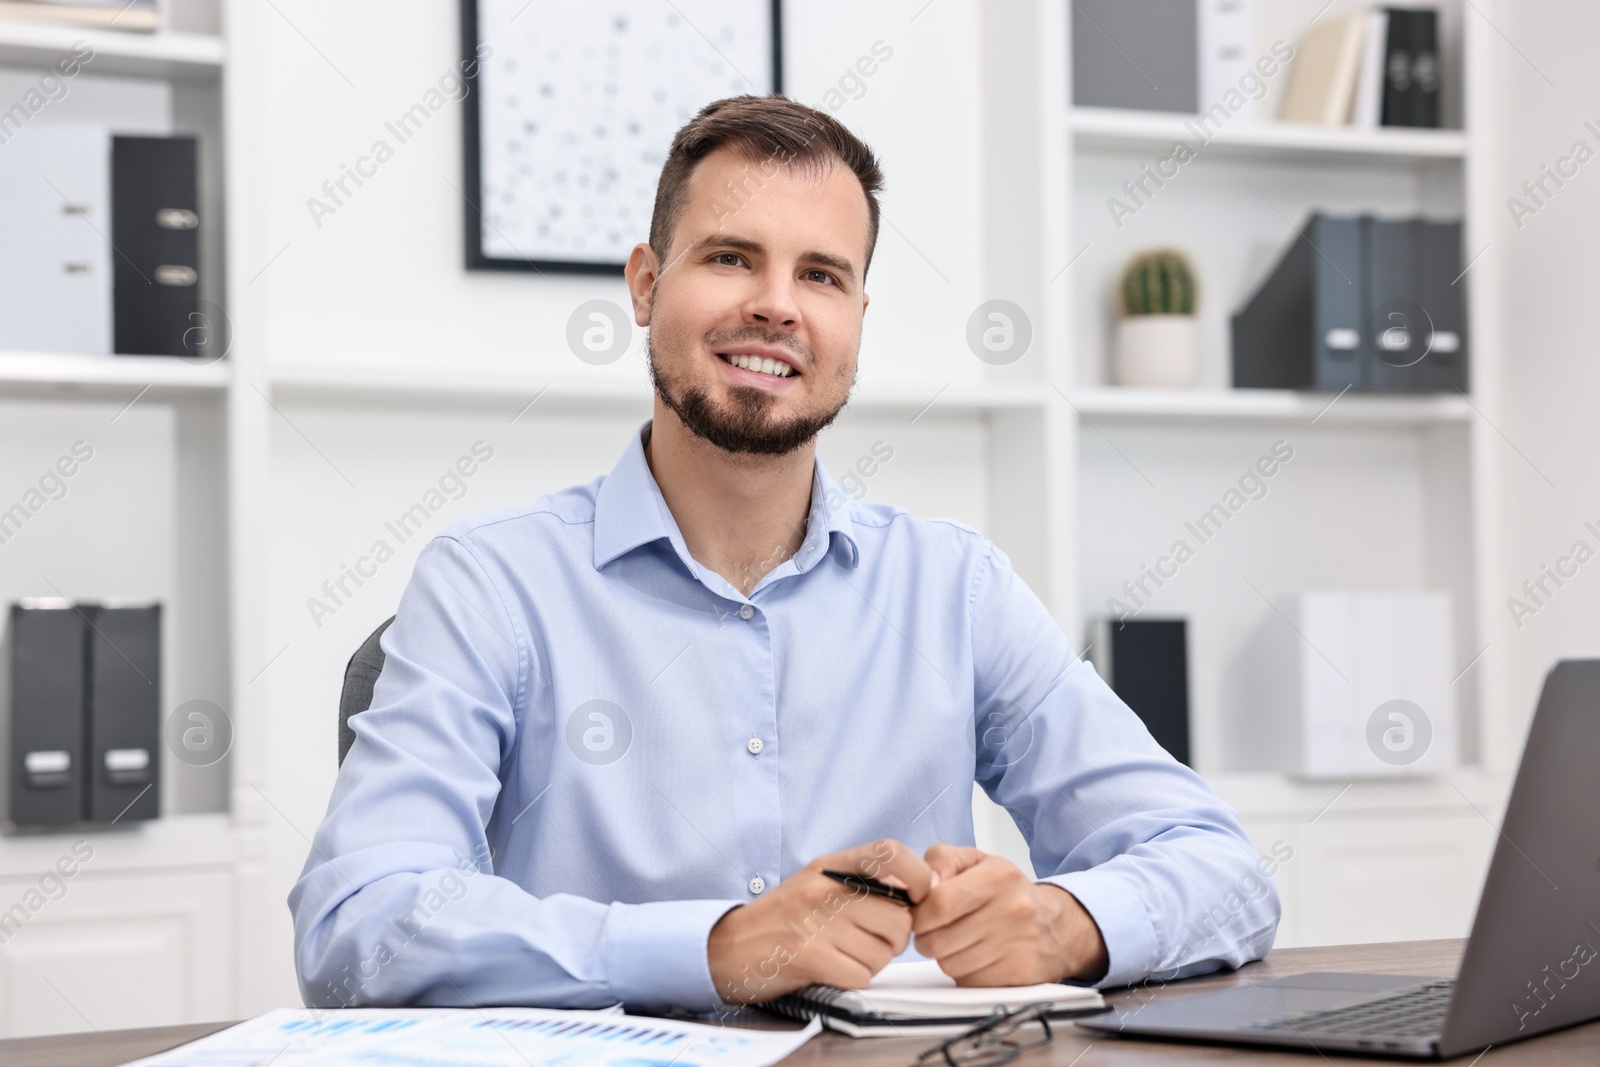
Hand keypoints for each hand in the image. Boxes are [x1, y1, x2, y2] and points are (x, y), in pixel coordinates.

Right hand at [708, 839, 934, 1004]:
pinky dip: (853, 979)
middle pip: (899, 916)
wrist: (728, 947)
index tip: (919, 896)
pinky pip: (862, 975)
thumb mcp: (817, 883)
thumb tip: (918, 890)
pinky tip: (832, 970)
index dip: (918, 875)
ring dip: (872, 962)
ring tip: (843, 955)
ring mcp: (817, 921)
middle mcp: (825, 889)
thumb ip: (862, 881)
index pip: (891, 852)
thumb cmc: (780, 919)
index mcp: (830, 866)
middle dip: (893, 939)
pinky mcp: (811, 956)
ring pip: (884, 952)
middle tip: (870, 941)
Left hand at [912, 844, 1108, 985]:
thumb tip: (923, 883)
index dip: (920, 913)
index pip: (938, 903)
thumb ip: (942, 860)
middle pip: (937, 940)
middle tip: (937, 930)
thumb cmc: (1008, 892)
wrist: (1057, 926)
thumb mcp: (977, 861)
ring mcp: (1018, 944)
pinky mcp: (1020, 974)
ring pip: (949, 965)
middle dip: (927, 938)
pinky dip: (965, 973)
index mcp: (998, 876)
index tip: (921, 913)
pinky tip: (978, 957)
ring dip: (945, 957)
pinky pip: (968, 982)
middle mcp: (1013, 910)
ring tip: (961, 942)